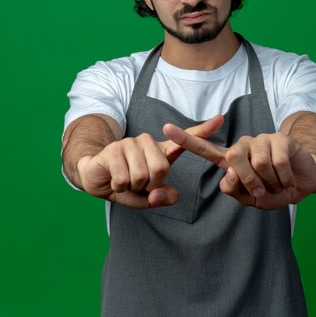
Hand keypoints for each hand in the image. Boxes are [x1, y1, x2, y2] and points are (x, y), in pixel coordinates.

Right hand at [78, 115, 224, 208]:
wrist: (94, 176)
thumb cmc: (124, 183)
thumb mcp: (145, 197)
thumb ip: (160, 198)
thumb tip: (173, 196)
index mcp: (160, 152)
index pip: (185, 139)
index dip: (203, 130)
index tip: (221, 119)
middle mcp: (147, 142)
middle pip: (161, 169)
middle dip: (149, 186)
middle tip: (138, 185)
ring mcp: (130, 143)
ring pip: (142, 176)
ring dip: (132, 187)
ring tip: (125, 181)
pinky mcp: (114, 149)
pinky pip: (124, 179)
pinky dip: (120, 187)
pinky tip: (115, 180)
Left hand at [162, 125, 315, 208]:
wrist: (304, 182)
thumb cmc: (274, 189)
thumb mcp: (251, 198)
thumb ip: (235, 190)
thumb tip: (227, 175)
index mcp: (230, 160)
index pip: (204, 149)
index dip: (184, 140)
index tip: (166, 129)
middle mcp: (243, 146)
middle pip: (232, 159)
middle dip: (249, 181)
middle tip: (264, 190)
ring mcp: (261, 139)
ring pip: (257, 163)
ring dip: (271, 182)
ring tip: (278, 182)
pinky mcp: (280, 138)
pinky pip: (277, 162)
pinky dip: (284, 178)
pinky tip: (289, 177)